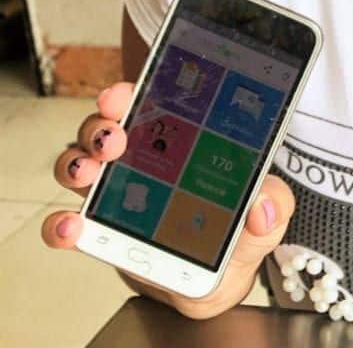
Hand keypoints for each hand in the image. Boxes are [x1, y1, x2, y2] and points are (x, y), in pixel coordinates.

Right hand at [41, 82, 295, 319]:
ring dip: (77, 162)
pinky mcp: (101, 232)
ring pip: (80, 163)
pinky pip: (69, 223)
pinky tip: (71, 227)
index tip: (123, 93)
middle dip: (102, 124)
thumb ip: (273, 204)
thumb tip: (263, 206)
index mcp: (179, 138)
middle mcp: (138, 157)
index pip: (150, 101)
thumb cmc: (236, 229)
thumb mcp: (266, 210)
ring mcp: (115, 192)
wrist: (217, 278)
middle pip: (106, 126)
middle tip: (114, 137)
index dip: (131, 91)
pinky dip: (62, 224)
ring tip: (91, 172)